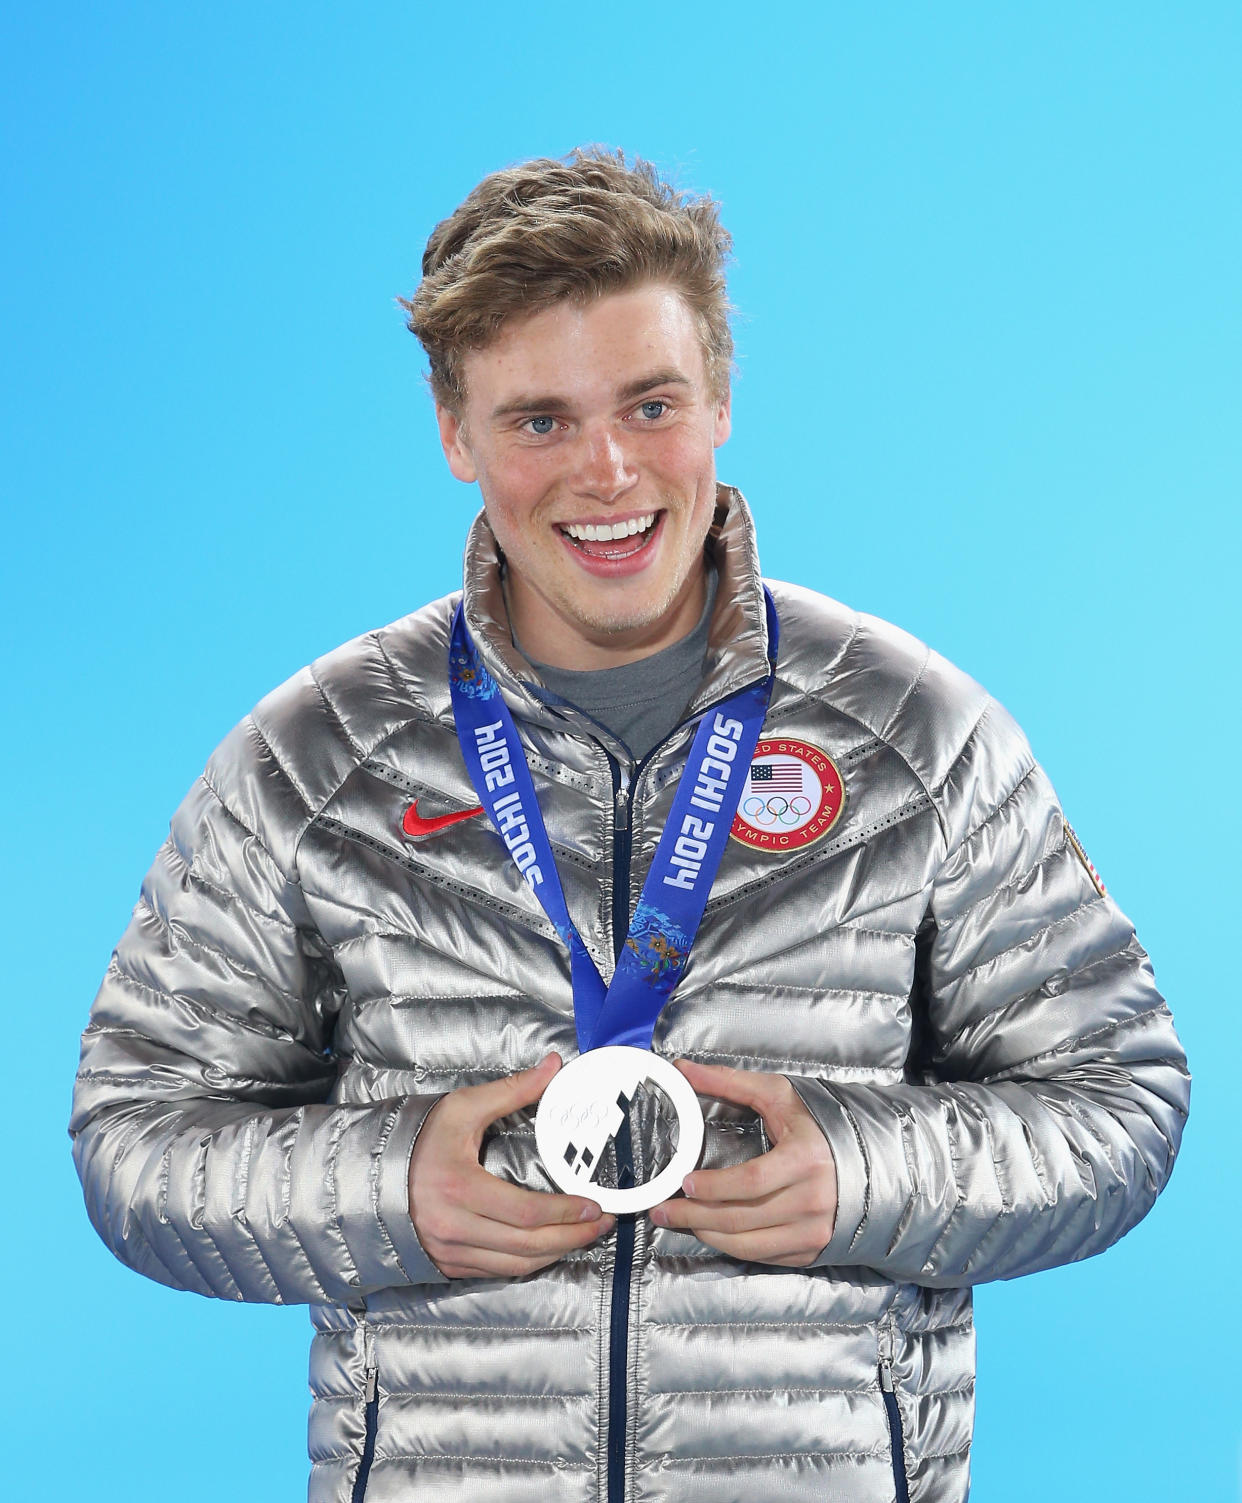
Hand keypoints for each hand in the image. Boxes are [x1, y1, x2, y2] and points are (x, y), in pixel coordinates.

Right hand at [409, 1053, 614, 1277]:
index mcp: (460, 1190)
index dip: (565, 1213)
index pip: (526, 1213)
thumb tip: (552, 1067)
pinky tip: (547, 1247)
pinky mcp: (447, 1264)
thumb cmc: (416, 1139)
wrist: (366, 1172)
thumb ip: (512, 1091)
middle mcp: (454, 1228)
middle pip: (526, 1246)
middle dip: (571, 1237)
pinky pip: (496, 1272)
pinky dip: (527, 1262)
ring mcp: (449, 1251)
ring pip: (515, 1266)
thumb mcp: (462, 1108)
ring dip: (554, 1254)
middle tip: (600, 1224)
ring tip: (582, 1236)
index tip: (593, 1206)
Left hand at [648, 1060, 837, 1266]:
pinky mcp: (812, 1249)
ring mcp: (814, 1230)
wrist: (871, 1158)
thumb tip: (685, 1069)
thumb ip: (730, 1082)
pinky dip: (734, 1248)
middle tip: (663, 1210)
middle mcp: (812, 1200)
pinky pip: (765, 1257)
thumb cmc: (822, 1124)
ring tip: (681, 1221)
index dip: (714, 1187)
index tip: (685, 1182)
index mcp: (805, 1160)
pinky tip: (714, 1233)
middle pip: (742, 1218)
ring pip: (749, 1245)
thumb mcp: (779, 1095)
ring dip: (708, 1236)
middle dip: (694, 1216)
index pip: (750, 1182)